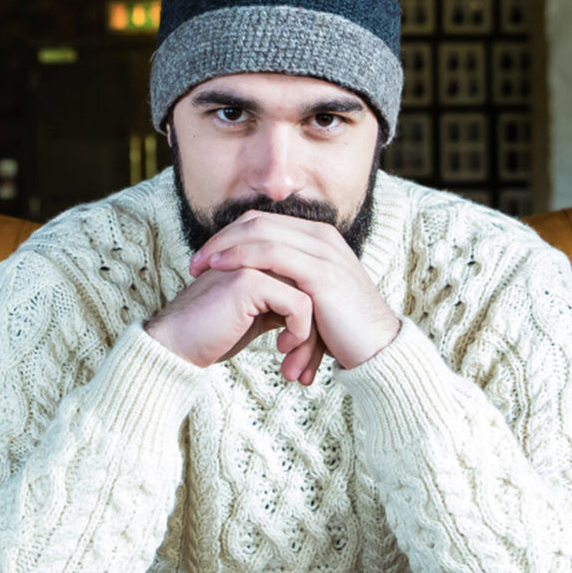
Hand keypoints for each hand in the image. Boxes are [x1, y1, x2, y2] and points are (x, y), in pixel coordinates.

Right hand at [144, 262, 323, 380]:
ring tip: (296, 366)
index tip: (310, 357)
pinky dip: (299, 332)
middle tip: (307, 368)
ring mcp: (254, 263)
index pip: (308, 284)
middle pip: (313, 289)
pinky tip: (283, 348)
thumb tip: (319, 317)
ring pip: (310, 297)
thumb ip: (284, 306)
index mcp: (262, 258)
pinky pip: (298, 304)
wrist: (176, 346)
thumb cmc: (213, 335)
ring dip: (309, 340)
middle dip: (317, 335)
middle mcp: (260, 254)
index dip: (315, 323)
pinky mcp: (250, 280)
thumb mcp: (257, 317)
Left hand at [188, 211, 399, 370]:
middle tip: (194, 264)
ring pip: (261, 232)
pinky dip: (241, 257)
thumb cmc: (343, 332)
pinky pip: (272, 253)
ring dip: (223, 247)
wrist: (377, 350)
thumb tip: (257, 287)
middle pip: (258, 222)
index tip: (204, 260)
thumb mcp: (312, 300)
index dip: (229, 237)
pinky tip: (220, 270)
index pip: (263, 223)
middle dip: (220, 239)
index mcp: (318, 239)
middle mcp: (321, 237)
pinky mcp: (321, 272)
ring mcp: (323, 251)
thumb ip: (289, 286)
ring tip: (199, 268)